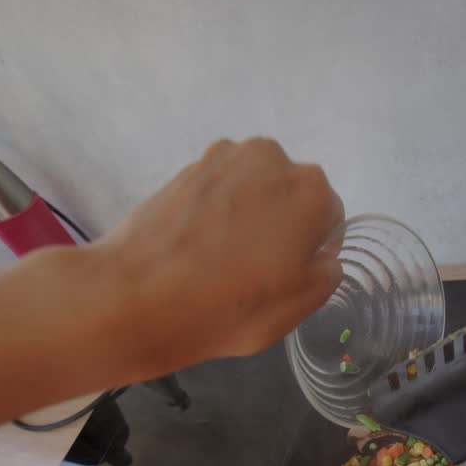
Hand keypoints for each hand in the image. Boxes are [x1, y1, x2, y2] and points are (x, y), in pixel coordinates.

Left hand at [101, 137, 343, 375]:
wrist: (135, 297)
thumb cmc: (227, 308)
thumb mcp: (296, 307)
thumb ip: (326, 274)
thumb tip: (321, 256)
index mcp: (311, 191)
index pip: (329, 219)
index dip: (312, 253)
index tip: (285, 278)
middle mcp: (272, 159)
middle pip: (291, 197)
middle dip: (281, 226)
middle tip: (253, 270)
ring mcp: (223, 158)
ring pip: (253, 190)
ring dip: (247, 215)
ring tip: (219, 258)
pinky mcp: (185, 167)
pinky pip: (218, 190)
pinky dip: (214, 211)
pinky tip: (195, 246)